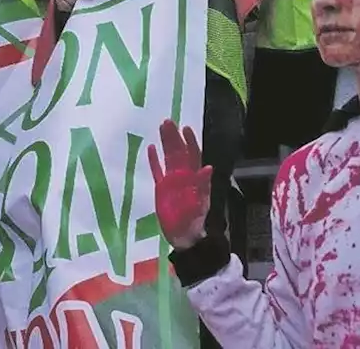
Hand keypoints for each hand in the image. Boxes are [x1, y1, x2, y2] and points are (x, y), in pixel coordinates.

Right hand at [148, 119, 211, 249]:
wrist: (184, 236)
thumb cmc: (194, 221)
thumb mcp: (200, 204)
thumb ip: (203, 185)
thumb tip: (209, 167)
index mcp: (194, 177)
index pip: (193, 155)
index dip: (190, 141)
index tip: (185, 128)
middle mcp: (183, 175)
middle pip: (178, 152)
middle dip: (174, 137)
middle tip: (168, 121)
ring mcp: (171, 181)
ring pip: (168, 158)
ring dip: (165, 143)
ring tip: (161, 127)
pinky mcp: (161, 188)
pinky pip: (157, 171)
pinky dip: (154, 160)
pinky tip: (150, 148)